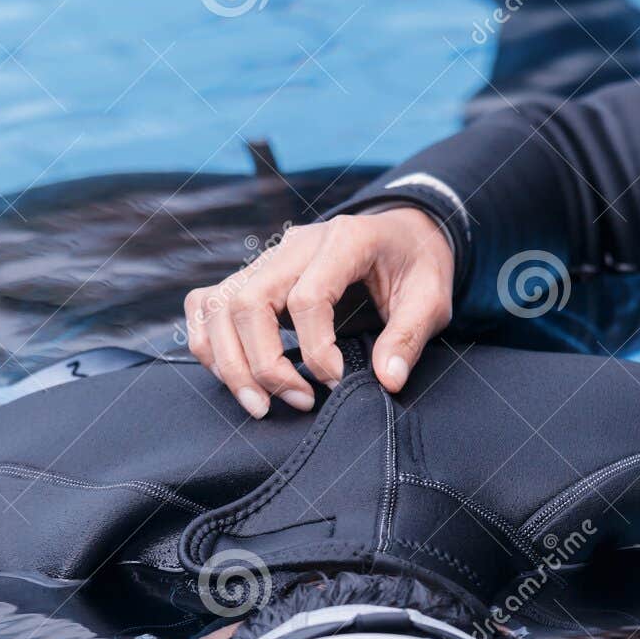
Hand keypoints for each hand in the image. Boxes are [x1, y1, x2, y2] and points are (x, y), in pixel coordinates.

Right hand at [183, 207, 454, 416]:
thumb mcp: (432, 298)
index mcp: (344, 239)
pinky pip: (207, 303)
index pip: (307, 298)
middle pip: (248, 303)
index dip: (316, 351)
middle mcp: (296, 244)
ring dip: (229, 363)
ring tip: (261, 404)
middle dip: (263, 365)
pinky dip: (208, 342)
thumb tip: (387, 380)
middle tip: (298, 402)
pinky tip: (236, 375)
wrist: (403, 234)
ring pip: (219, 306)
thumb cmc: (417, 265)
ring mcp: (268, 258)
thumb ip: (409, 337)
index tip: (337, 383)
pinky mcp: (253, 275)